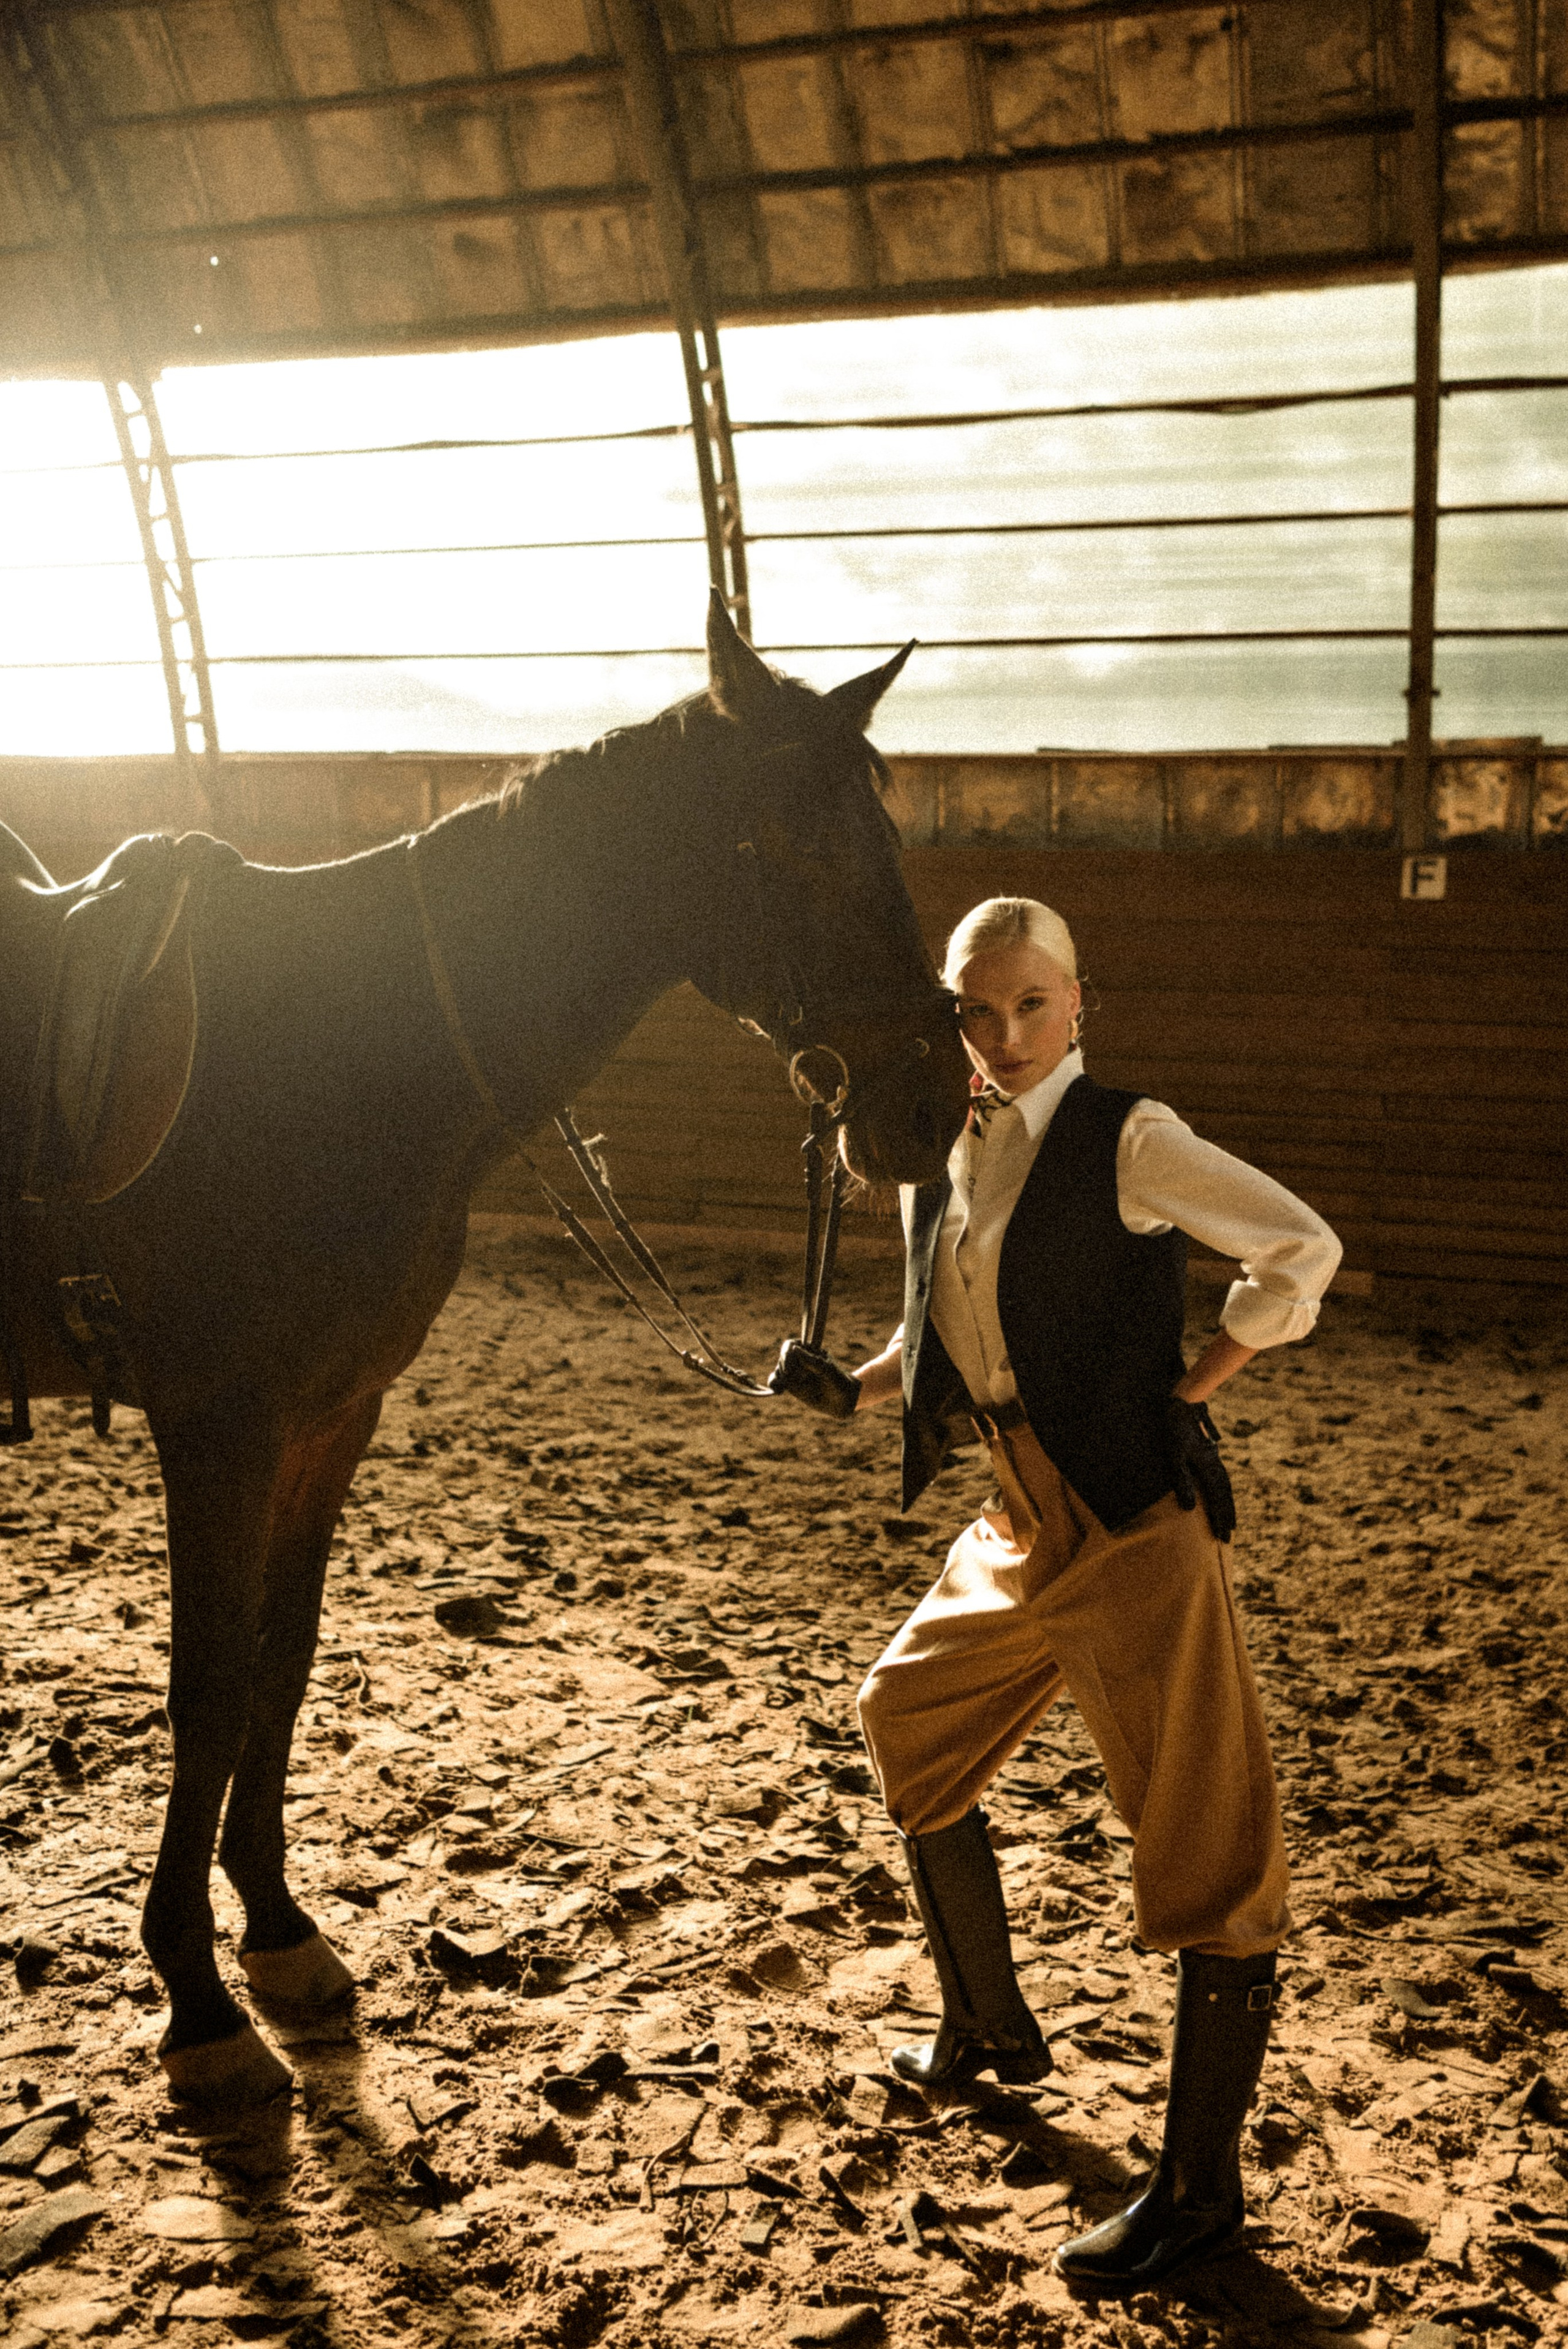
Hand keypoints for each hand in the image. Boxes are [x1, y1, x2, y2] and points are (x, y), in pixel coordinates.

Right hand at [768, 1337, 860, 1418]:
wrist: (843, 1401)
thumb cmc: (839, 1382)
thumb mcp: (828, 1371)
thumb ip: (811, 1361)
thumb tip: (794, 1348)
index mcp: (809, 1350)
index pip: (790, 1345)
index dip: (786, 1355)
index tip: (789, 1369)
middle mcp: (800, 1359)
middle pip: (783, 1359)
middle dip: (786, 1369)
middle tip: (796, 1378)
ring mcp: (795, 1372)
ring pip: (779, 1371)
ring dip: (781, 1378)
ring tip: (788, 1388)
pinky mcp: (791, 1385)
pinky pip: (777, 1382)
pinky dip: (774, 1384)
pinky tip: (777, 1390)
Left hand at [1166, 1396, 1236, 1542]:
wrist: (1182, 1404)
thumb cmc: (1174, 1429)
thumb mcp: (1174, 1455)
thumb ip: (1182, 1481)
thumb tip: (1188, 1509)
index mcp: (1208, 1467)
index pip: (1217, 1500)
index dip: (1221, 1519)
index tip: (1224, 1537)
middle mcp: (1215, 1464)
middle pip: (1225, 1495)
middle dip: (1227, 1517)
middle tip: (1228, 1537)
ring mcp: (1213, 1458)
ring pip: (1225, 1487)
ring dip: (1228, 1505)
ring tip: (1230, 1521)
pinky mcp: (1209, 1454)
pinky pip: (1220, 1478)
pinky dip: (1224, 1492)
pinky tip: (1222, 1495)